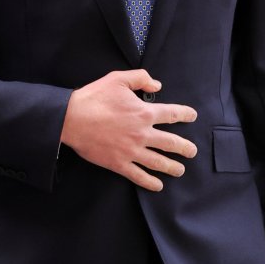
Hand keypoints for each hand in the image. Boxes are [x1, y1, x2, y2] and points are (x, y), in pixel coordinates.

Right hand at [60, 70, 197, 190]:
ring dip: (173, 167)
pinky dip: (150, 182)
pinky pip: (139, 176)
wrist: (72, 119)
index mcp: (144, 112)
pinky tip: (158, 185)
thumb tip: (158, 85)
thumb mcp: (118, 79)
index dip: (185, 115)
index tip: (192, 117)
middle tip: (192, 151)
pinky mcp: (119, 163)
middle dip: (185, 148)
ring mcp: (131, 150)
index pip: (172, 114)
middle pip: (171, 143)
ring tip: (180, 170)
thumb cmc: (94, 98)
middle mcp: (142, 133)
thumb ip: (141, 78)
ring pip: (159, 162)